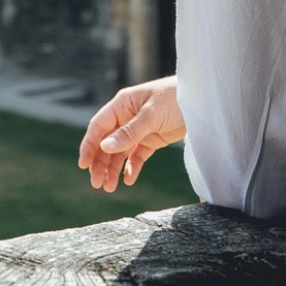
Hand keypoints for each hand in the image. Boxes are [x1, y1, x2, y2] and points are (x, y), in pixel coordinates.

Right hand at [78, 75, 185, 192]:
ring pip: (120, 152)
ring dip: (113, 169)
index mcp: (123, 104)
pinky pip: (136, 156)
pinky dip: (131, 167)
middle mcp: (127, 117)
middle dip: (100, 163)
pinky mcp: (152, 139)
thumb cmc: (175, 97)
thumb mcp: (151, 115)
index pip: (99, 126)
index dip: (89, 145)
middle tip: (97, 184)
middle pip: (107, 142)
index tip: (83, 165)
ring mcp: (139, 129)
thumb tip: (104, 147)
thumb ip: (129, 132)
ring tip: (110, 188)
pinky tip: (128, 179)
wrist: (202, 100)